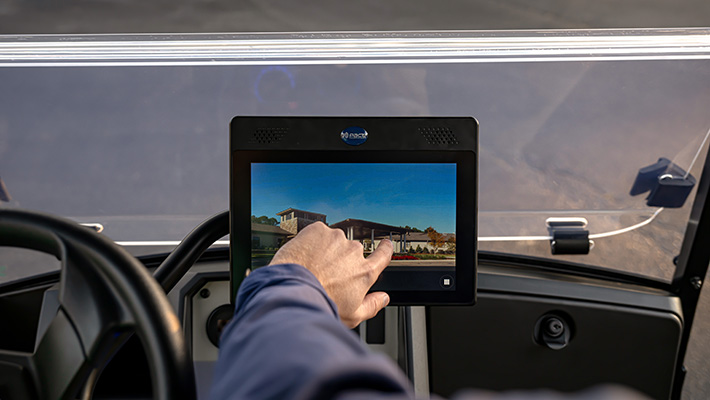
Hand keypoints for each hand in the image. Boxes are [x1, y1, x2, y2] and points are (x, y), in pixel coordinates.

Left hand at [269, 221, 392, 327]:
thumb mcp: (352, 316)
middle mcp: (354, 252)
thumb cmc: (320, 305)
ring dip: (325, 251)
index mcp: (364, 272)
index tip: (385, 245)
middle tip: (325, 275)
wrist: (291, 291)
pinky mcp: (318, 230)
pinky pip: (317, 234)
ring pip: (333, 242)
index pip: (383, 255)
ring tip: (311, 268)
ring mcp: (336, 238)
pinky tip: (304, 257)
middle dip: (341, 260)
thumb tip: (384, 298)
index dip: (385, 250)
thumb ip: (372, 305)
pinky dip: (311, 242)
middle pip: (352, 252)